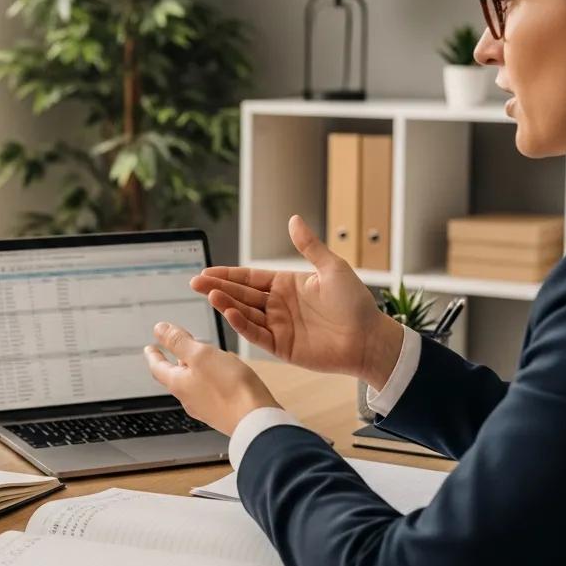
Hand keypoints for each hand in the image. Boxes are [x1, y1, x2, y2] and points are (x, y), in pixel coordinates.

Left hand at [143, 321, 278, 435]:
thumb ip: (178, 342)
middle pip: (176, 376)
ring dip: (194, 369)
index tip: (150, 348)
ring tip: (200, 359)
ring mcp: (206, 408)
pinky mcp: (223, 412)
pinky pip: (211, 392)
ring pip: (194, 384)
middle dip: (174, 361)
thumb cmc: (230, 388)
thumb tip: (159, 329)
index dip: (154, 355)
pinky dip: (211, 379)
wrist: (257, 420)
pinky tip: (223, 376)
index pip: (158, 367)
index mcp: (179, 383)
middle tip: (175, 350)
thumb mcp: (201, 355)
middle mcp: (189, 398)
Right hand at [191, 214, 403, 389]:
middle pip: (241, 295)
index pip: (250, 278)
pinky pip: (257, 334)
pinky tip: (230, 313)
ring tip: (210, 295)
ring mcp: (278, 326)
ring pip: (245, 313)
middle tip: (195, 282)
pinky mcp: (282, 346)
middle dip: (218, 288)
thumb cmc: (355, 303)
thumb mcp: (332, 268)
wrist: (369, 338)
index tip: (207, 272)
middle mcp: (278, 305)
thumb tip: (294, 219)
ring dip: (227, 304)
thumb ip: (309, 246)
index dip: (228, 275)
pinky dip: (242, 325)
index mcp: (286, 285)